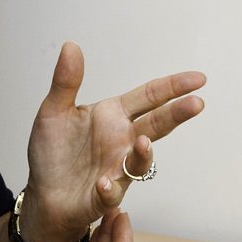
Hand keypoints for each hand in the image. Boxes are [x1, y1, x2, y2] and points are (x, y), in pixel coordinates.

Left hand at [22, 42, 204, 241]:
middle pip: (156, 124)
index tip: (198, 79)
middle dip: (177, 113)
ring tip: (143, 142)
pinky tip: (103, 183)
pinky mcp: (104, 194)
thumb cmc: (52, 153)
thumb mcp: (53, 111)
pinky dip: (110, 188)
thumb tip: (71, 46)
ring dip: (144, 153)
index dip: (173, 87)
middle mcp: (122, 140)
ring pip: (140, 161)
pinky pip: (112, 192)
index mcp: (113, 116)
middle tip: (196, 103)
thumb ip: (66, 81)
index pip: (150, 97)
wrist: (43, 194)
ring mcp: (117, 168)